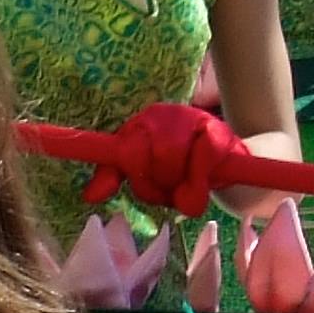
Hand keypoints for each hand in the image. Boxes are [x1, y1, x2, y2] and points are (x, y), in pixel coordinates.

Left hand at [81, 103, 247, 218]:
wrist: (224, 157)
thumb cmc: (176, 164)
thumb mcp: (139, 170)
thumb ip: (112, 178)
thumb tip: (89, 196)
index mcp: (136, 127)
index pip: (123, 150)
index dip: (127, 167)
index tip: (133, 177)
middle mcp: (158, 116)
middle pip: (143, 161)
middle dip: (156, 187)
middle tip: (169, 191)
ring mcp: (188, 118)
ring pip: (171, 159)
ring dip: (180, 185)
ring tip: (187, 186)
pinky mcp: (218, 129)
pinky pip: (205, 155)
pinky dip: (203, 176)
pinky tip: (207, 178)